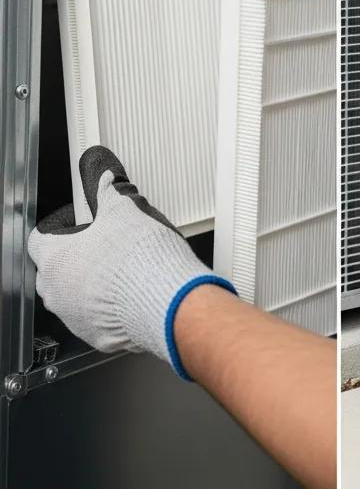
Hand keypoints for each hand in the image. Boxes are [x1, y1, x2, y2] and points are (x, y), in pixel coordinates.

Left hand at [28, 146, 233, 377]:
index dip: (61, 227)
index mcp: (55, 258)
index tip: (80, 223)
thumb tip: (106, 182)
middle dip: (77, 255)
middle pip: (55, 268)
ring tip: (122, 268)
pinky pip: (92, 316)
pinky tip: (130, 290)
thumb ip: (110, 194)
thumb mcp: (124, 212)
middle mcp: (55, 291)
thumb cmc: (140, 260)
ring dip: (90, 282)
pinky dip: (106, 305)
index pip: (40, 238)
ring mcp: (72, 316)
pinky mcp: (92, 334)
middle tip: (105, 244)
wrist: (163, 300)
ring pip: (72, 294)